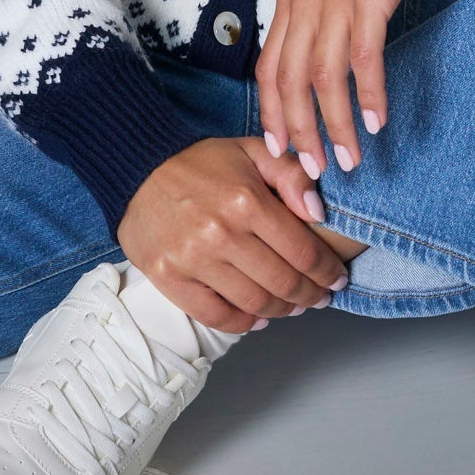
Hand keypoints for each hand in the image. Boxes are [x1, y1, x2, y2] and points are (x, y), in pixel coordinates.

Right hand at [115, 136, 351, 332]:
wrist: (138, 169)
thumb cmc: (200, 163)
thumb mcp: (250, 151)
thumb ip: (291, 173)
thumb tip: (319, 212)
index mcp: (247, 200)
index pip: (303, 252)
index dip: (327, 272)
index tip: (336, 280)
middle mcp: (221, 233)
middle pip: (283, 284)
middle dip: (310, 296)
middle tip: (318, 298)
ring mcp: (193, 259)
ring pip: (255, 304)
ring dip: (281, 311)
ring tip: (290, 306)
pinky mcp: (169, 278)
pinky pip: (217, 316)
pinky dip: (243, 322)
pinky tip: (256, 317)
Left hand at [255, 0, 421, 178]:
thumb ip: (317, 12)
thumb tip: (321, 55)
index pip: (269, 67)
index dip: (271, 112)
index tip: (279, 149)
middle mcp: (304, 3)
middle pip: (290, 82)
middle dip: (299, 132)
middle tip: (312, 170)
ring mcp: (334, 0)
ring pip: (324, 77)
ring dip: (336, 124)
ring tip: (348, 159)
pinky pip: (363, 56)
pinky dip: (368, 93)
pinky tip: (377, 120)